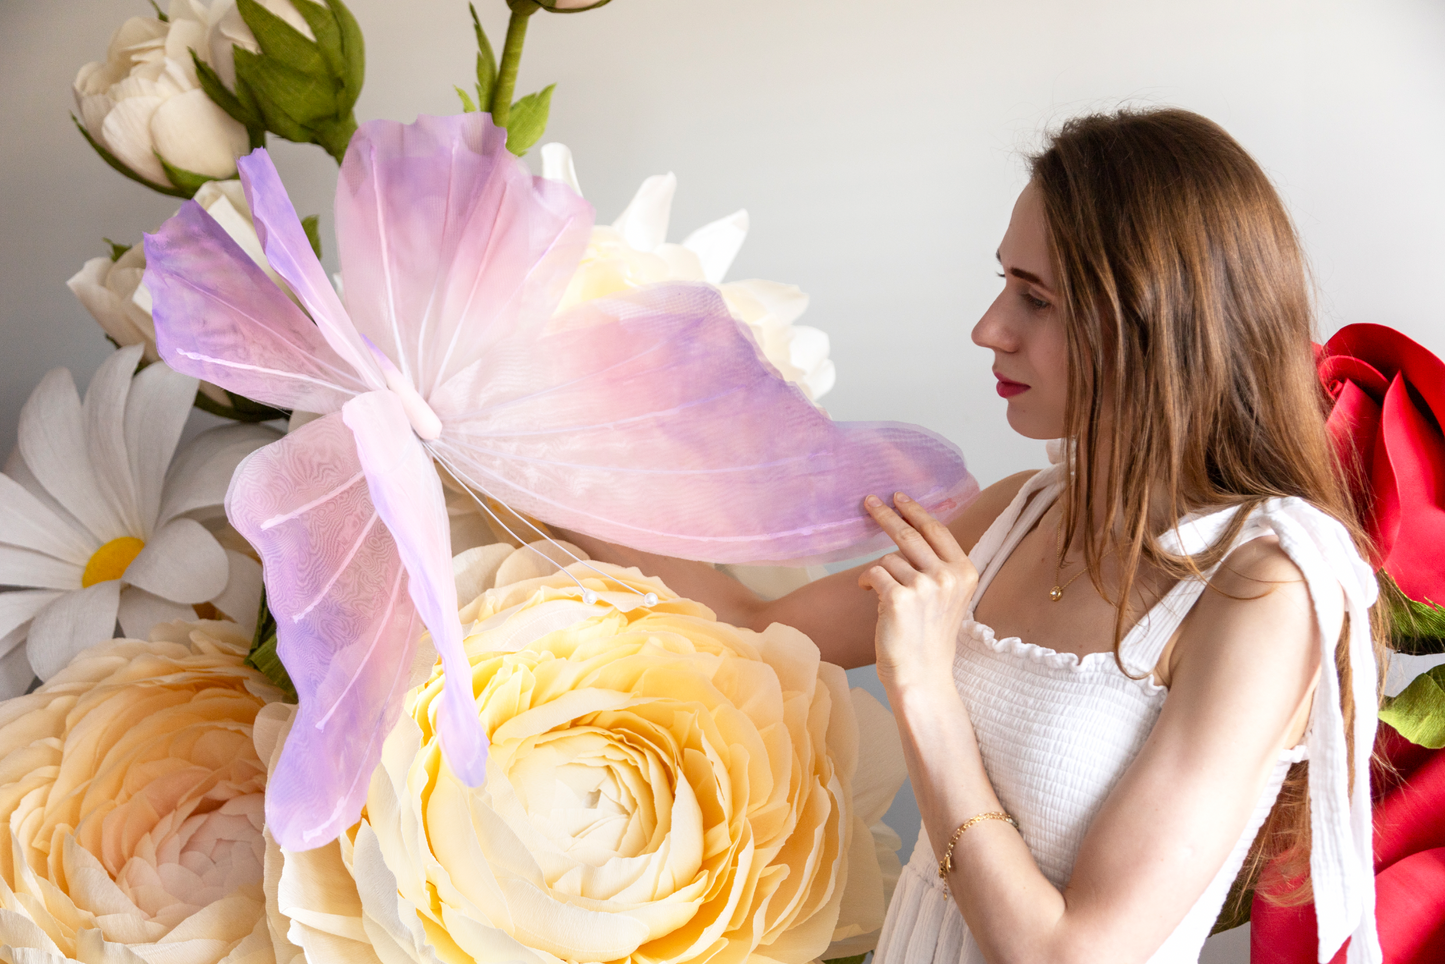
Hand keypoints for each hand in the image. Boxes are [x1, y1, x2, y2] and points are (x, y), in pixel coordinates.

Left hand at [859, 492, 978, 693]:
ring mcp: (924, 586)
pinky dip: (866, 580)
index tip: (899, 497)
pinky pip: (873, 573)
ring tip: (880, 591)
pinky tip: (867, 592)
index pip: (937, 530)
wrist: (922, 675)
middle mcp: (947, 576)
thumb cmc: (929, 638)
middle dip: (886, 514)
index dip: (916, 510)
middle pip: (910, 533)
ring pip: (889, 558)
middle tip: (870, 501)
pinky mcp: (898, 597)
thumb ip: (937, 566)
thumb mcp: (947, 597)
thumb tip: (911, 530)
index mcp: (964, 572)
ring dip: (879, 571)